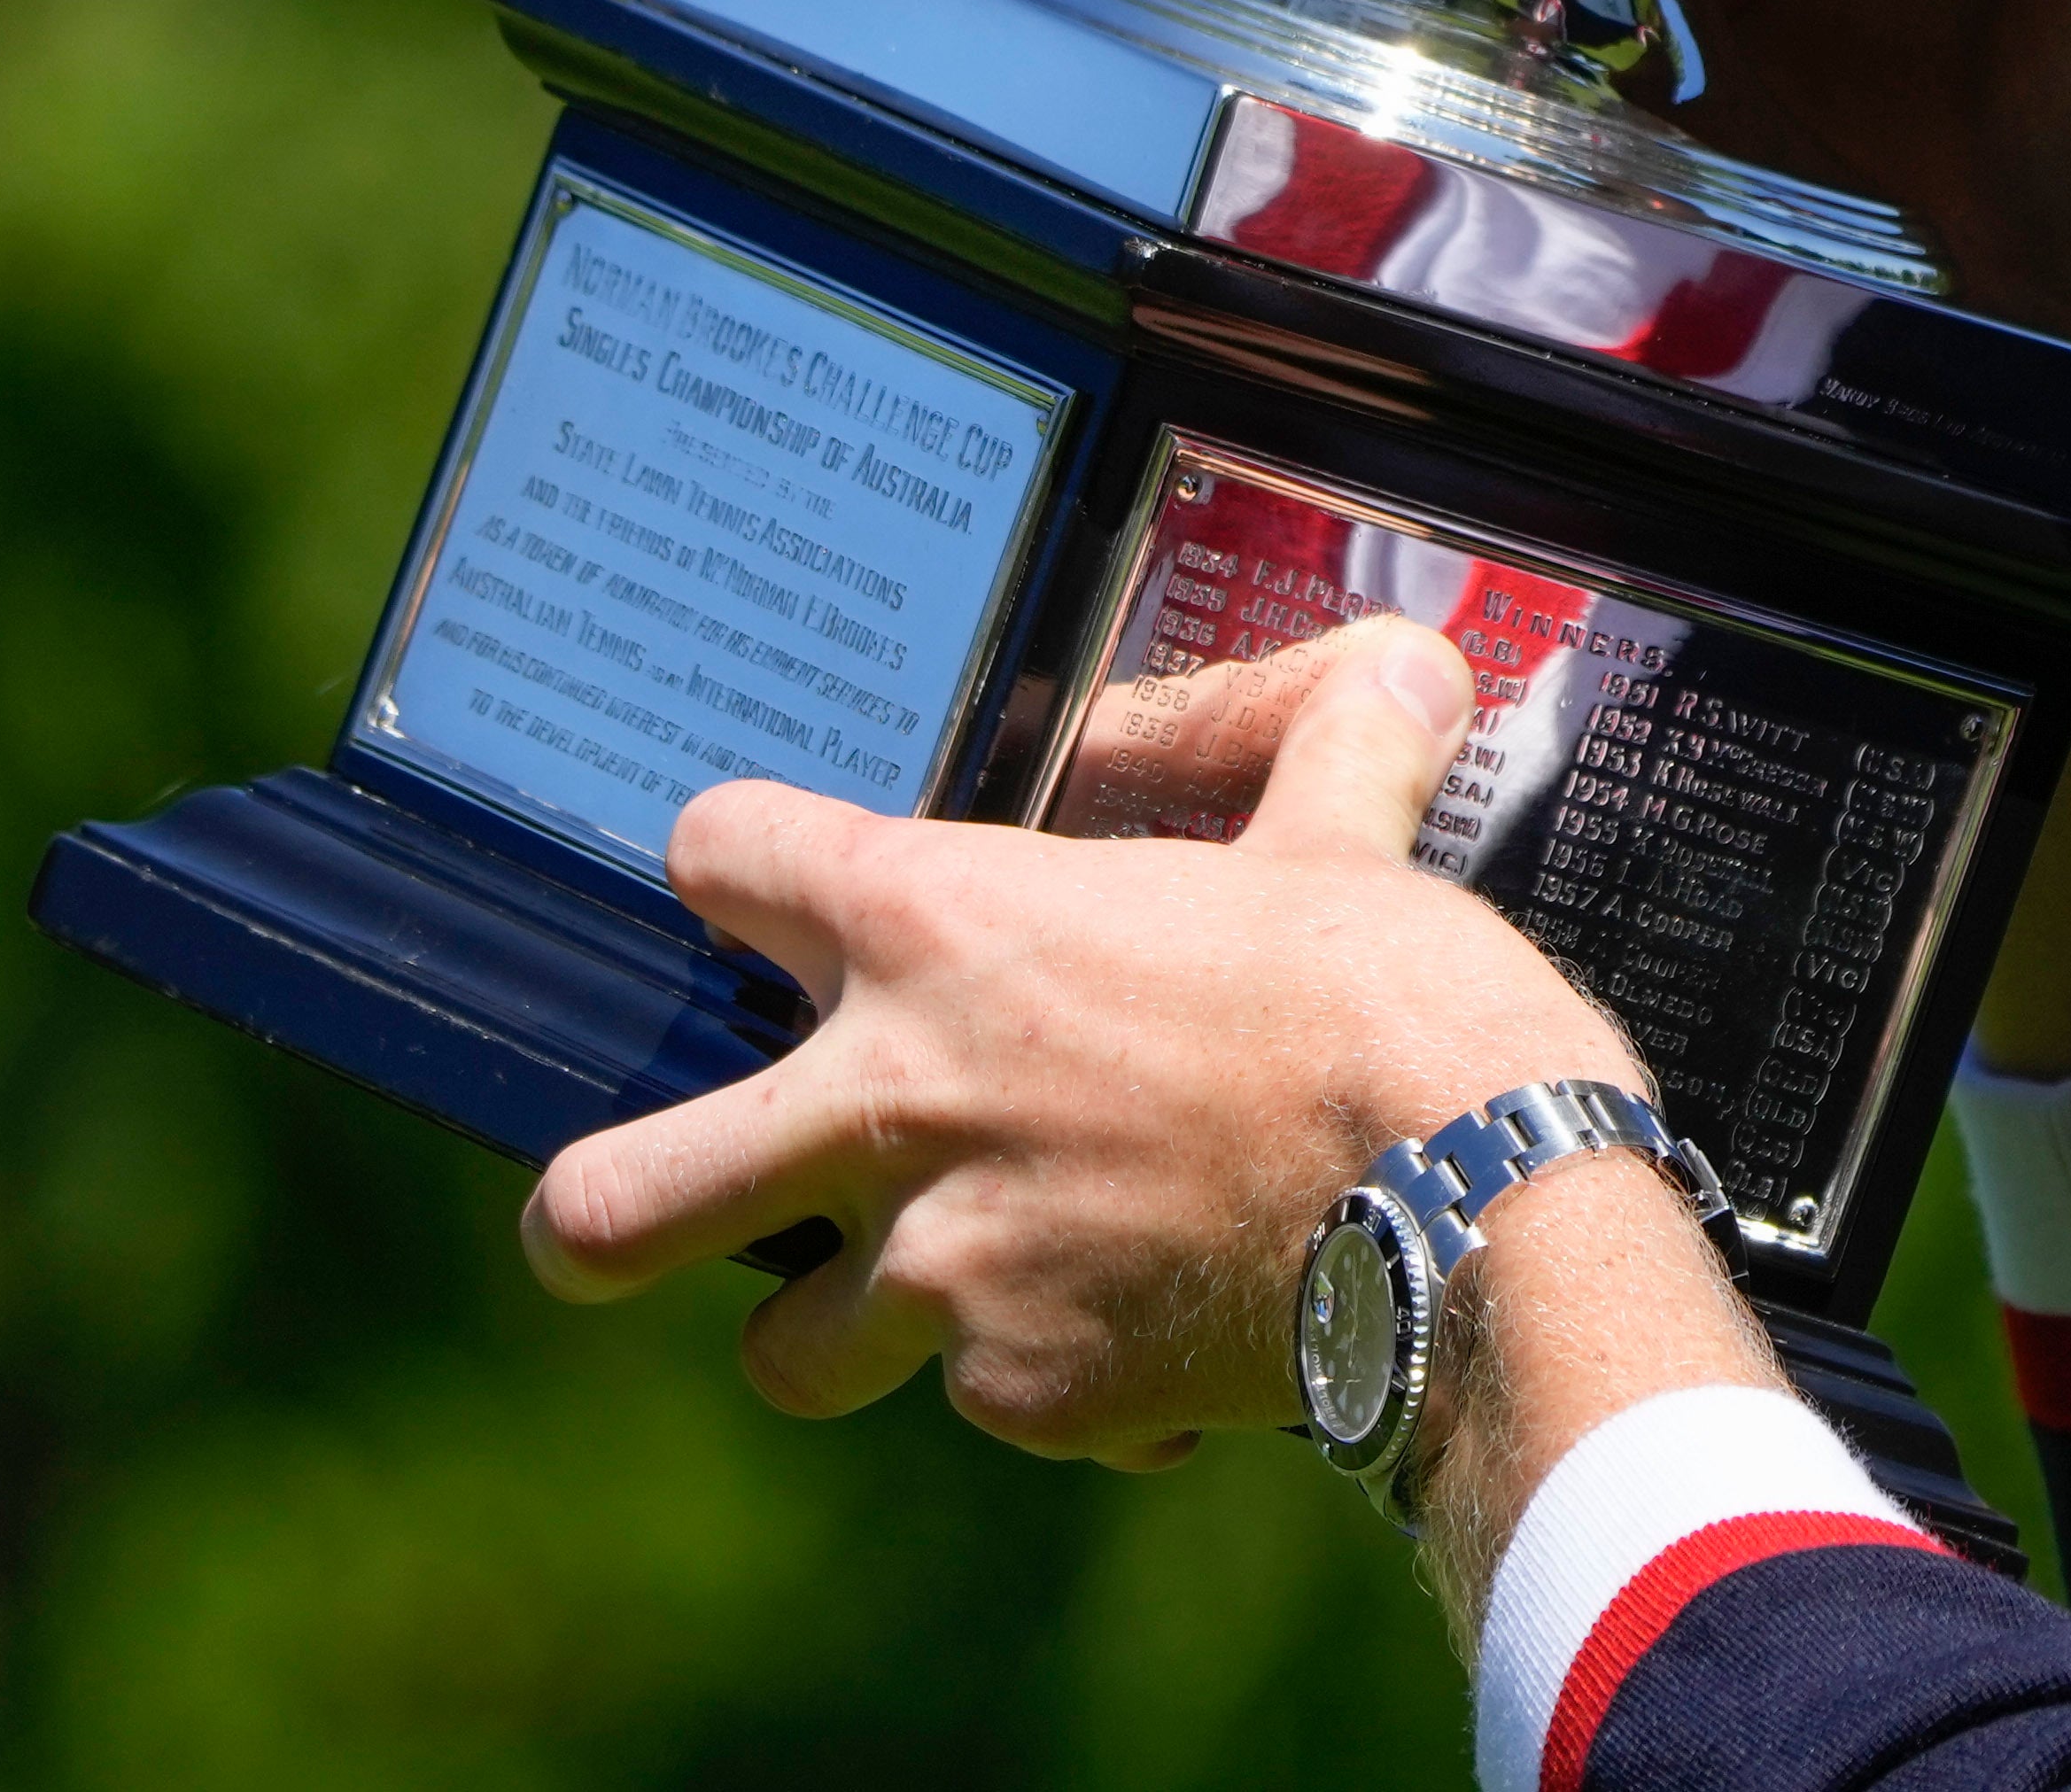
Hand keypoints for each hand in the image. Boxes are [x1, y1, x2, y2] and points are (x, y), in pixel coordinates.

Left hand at [516, 618, 1769, 1472]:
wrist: (1470, 1209)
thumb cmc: (1394, 999)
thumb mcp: (1346, 844)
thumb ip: (1335, 748)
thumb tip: (1408, 665)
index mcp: (939, 929)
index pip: (719, 858)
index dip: (738, 865)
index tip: (770, 894)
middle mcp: (893, 1105)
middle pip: (612, 1203)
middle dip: (599, 1216)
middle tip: (629, 1213)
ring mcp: (944, 1272)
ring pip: (785, 1350)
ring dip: (845, 1327)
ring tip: (938, 1292)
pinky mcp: (1024, 1398)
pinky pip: (990, 1406)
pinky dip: (1051, 1383)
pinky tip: (1146, 1342)